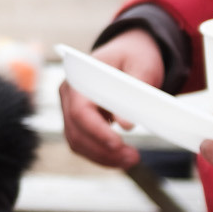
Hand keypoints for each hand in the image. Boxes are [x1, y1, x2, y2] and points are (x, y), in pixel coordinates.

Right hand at [60, 29, 163, 171]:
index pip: (80, 111)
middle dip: (103, 150)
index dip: (97, 131)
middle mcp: (68, 95)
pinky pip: (83, 144)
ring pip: (77, 142)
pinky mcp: (78, 121)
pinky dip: (100, 155)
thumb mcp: (143, 66)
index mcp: (79, 78)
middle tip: (133, 158)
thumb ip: (134, 92)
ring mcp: (70, 109)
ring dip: (102, 157)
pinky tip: (120, 158)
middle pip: (76, 132)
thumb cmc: (135, 55)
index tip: (119, 143)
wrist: (128, 51)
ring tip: (131, 160)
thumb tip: (126, 125)